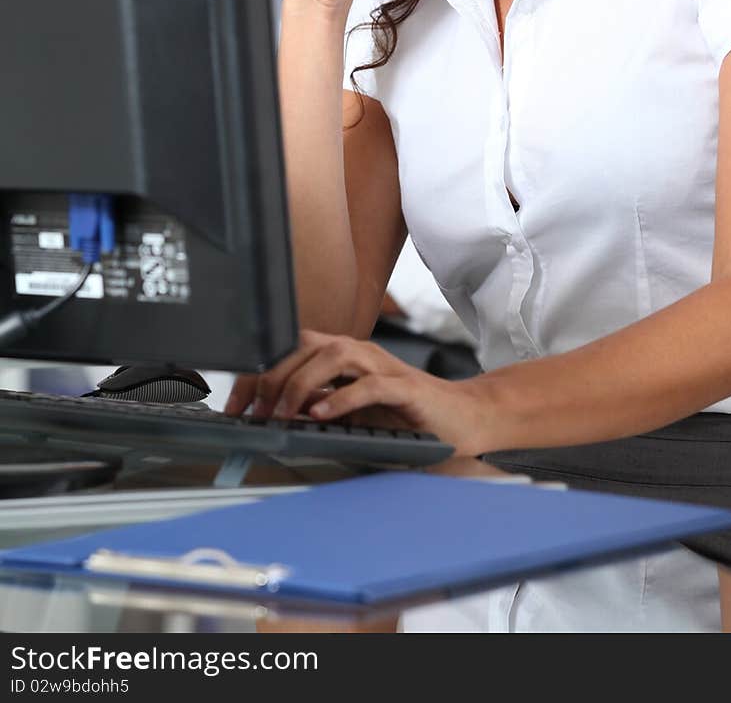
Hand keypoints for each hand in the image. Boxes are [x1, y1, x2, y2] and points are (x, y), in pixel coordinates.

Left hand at [225, 330, 487, 456]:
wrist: (462, 419)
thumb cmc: (405, 417)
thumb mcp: (350, 412)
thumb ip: (317, 406)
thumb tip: (270, 415)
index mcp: (343, 357)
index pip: (290, 349)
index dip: (259, 372)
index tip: (235, 404)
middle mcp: (360, 353)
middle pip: (305, 346)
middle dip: (272, 377)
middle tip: (253, 412)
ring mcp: (384, 368)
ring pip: (334, 355)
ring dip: (302, 383)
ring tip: (284, 412)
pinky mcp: (406, 388)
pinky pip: (370, 385)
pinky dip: (341, 398)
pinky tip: (321, 415)